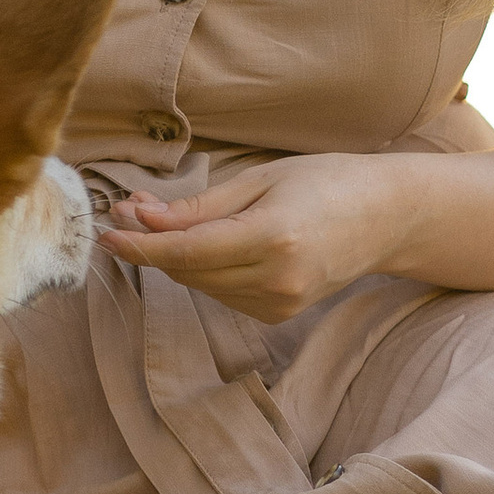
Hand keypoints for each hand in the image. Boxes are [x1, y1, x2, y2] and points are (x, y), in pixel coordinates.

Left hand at [94, 154, 404, 326]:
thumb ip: (200, 208)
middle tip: (129, 209)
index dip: (139, 247)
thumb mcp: (260, 180)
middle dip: (151, 244)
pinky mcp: (279, 314)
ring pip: (200, 285)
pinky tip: (203, 242)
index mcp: (272, 238)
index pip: (186, 253)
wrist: (387, 217)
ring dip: (173, 257)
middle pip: (188, 272)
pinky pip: (221, 293)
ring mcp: (280, 304)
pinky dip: (203, 269)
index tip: (106, 234)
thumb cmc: (326, 182)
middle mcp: (276, 280)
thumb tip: (143, 219)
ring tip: (160, 218)